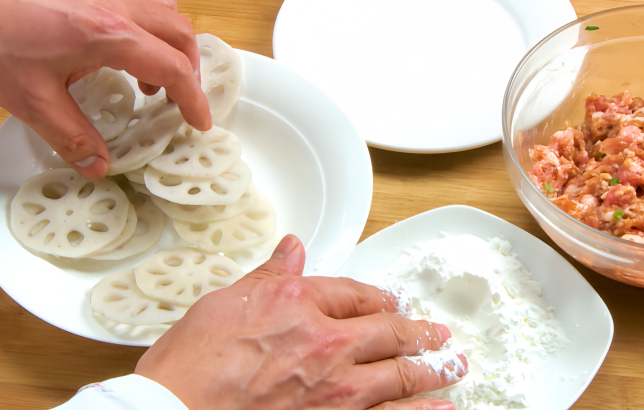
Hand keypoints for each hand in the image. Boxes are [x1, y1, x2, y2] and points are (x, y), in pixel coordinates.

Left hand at [0, 0, 210, 177]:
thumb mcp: (30, 97)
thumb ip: (70, 134)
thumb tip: (95, 164)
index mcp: (110, 33)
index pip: (174, 69)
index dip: (192, 99)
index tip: (198, 120)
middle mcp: (117, 3)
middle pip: (181, 34)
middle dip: (189, 69)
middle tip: (177, 99)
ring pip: (165, 9)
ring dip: (171, 42)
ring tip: (149, 72)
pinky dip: (148, 22)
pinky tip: (121, 42)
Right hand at [136, 235, 466, 409]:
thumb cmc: (190, 368)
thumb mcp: (224, 304)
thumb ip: (268, 276)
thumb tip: (293, 249)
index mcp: (301, 305)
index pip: (355, 294)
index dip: (380, 297)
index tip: (394, 302)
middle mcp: (329, 345)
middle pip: (390, 332)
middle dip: (419, 333)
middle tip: (439, 335)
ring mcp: (338, 391)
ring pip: (402, 376)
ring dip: (433, 370)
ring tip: (452, 367)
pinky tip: (441, 408)